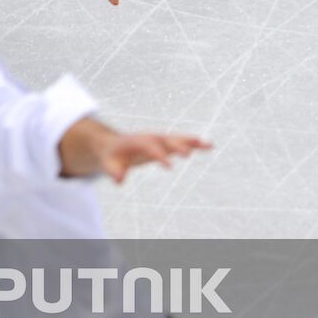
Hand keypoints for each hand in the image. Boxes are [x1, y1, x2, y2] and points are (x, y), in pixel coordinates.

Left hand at [93, 132, 211, 183]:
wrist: (112, 143)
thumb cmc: (111, 155)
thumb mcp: (108, 163)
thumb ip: (113, 171)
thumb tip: (119, 180)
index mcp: (136, 141)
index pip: (149, 147)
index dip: (159, 155)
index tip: (169, 167)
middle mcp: (150, 137)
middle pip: (165, 139)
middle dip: (176, 145)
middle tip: (188, 154)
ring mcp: (158, 138)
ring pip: (176, 138)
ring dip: (191, 141)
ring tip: (208, 145)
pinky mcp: (165, 142)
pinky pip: (181, 141)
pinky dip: (194, 142)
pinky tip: (209, 145)